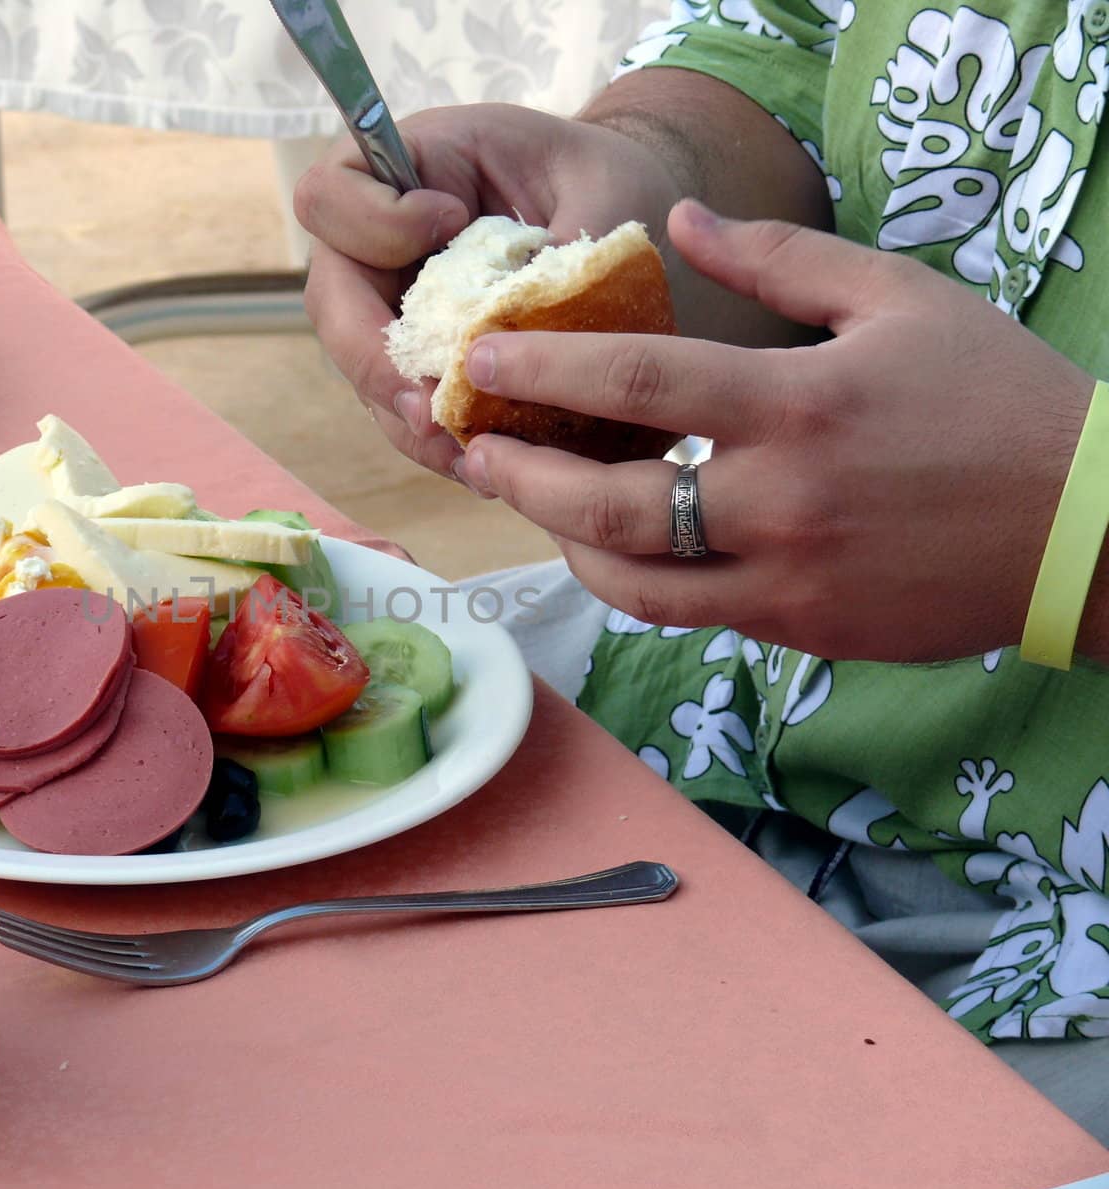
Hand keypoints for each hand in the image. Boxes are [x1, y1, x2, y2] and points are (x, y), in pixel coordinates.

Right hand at [295, 104, 680, 477]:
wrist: (631, 221)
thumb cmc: (611, 182)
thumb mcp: (603, 187)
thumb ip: (568, 246)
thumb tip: (529, 329)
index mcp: (410, 170)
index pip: (330, 195)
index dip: (374, 222)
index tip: (452, 223)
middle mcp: (383, 244)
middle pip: (333, 303)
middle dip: (375, 361)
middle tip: (427, 403)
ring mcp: (395, 309)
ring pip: (363, 372)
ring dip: (407, 419)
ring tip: (465, 455)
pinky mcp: (422, 365)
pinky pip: (406, 412)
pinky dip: (438, 443)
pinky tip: (484, 465)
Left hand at [453, 199, 1093, 662]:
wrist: (1089, 530)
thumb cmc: (998, 399)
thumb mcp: (901, 298)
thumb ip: (779, 258)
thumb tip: (673, 225)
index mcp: (802, 404)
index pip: (639, 383)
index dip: (545, 368)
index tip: (480, 357)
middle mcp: (782, 500)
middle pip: (610, 503)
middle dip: (523, 477)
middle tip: (475, 449)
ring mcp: (788, 578)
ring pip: (634, 581)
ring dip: (563, 543)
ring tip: (528, 502)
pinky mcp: (800, 629)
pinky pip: (688, 612)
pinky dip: (633, 581)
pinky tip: (607, 547)